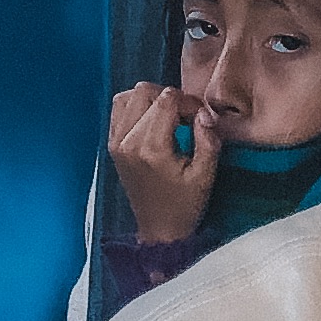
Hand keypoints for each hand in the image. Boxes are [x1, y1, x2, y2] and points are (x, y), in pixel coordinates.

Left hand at [108, 83, 218, 244]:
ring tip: (169, 117)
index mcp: (150, 147)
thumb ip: (208, 138)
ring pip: (129, 94)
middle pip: (145, 90)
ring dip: (153, 99)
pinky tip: (153, 120)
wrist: (159, 229)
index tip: (201, 120)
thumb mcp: (205, 174)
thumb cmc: (184, 204)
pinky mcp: (112, 144)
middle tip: (186, 118)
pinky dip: (137, 106)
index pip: (168, 99)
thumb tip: (204, 112)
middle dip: (171, 97)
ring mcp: (115, 142)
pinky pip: (120, 108)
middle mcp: (127, 140)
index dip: (190, 103)